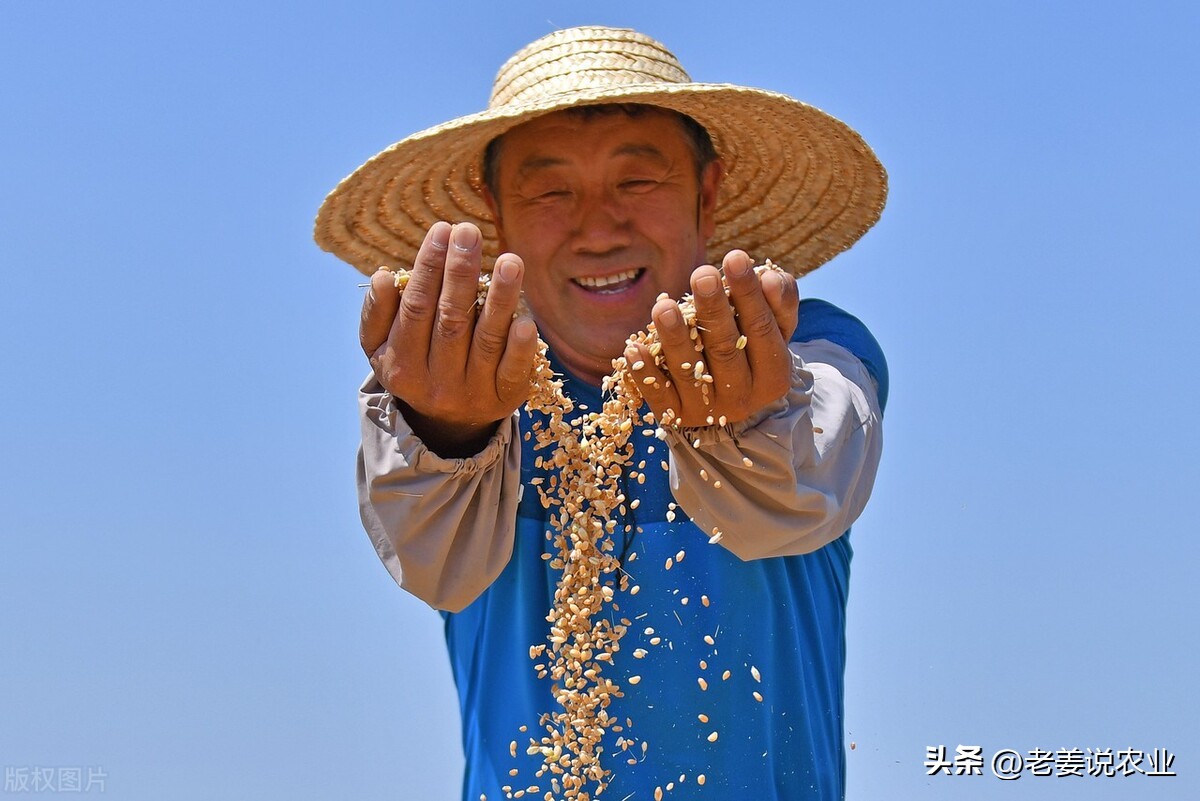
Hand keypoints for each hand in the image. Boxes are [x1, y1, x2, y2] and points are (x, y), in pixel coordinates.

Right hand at [360, 221, 539, 456]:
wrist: (449, 421)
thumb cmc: (416, 363)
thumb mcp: (382, 346)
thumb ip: (376, 312)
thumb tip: (383, 276)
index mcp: (402, 366)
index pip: (416, 308)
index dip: (428, 267)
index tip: (442, 230)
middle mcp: (437, 383)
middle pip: (451, 320)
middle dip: (461, 272)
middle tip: (470, 232)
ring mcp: (473, 393)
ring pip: (487, 340)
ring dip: (500, 298)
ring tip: (510, 260)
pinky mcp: (505, 399)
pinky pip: (513, 371)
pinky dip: (520, 346)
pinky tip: (526, 319)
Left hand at [625, 250, 798, 428]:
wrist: (729, 402)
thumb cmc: (752, 349)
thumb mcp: (775, 328)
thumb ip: (778, 301)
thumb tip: (770, 276)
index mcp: (773, 375)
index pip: (761, 329)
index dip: (749, 294)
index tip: (735, 257)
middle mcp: (743, 397)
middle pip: (725, 349)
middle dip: (713, 310)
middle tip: (702, 275)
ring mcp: (707, 410)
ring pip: (689, 372)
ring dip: (674, 338)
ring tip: (663, 306)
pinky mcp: (676, 416)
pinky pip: (658, 396)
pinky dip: (645, 372)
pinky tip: (633, 347)